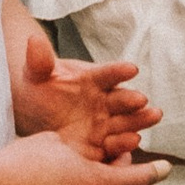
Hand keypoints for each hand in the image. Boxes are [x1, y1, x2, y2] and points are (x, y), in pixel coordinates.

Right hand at [0, 128, 169, 184]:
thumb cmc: (23, 160)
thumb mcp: (57, 142)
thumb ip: (80, 148)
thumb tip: (87, 152)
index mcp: (95, 182)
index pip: (135, 179)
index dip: (153, 173)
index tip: (167, 167)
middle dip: (116, 172)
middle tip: (114, 154)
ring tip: (82, 168)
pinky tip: (57, 184)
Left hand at [13, 33, 160, 161]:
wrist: (34, 115)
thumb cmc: (40, 88)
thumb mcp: (36, 74)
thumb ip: (39, 61)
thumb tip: (33, 40)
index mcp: (93, 79)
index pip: (108, 74)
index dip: (118, 72)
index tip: (131, 69)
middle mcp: (105, 100)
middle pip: (123, 99)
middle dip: (133, 99)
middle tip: (142, 100)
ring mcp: (106, 123)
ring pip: (126, 121)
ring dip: (138, 120)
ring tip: (151, 117)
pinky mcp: (103, 144)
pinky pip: (116, 145)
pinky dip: (124, 144)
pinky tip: (133, 142)